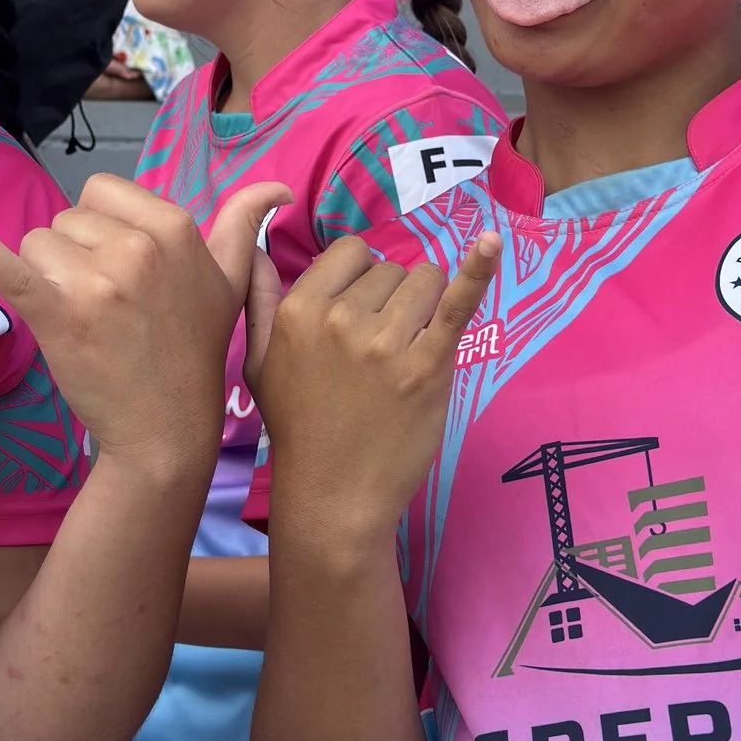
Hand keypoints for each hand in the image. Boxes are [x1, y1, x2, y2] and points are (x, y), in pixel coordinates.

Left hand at [0, 176, 288, 485]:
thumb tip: (280, 187)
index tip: (123, 272)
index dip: (102, 229)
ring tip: (83, 320)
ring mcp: (97, 279)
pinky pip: (9, 266)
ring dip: (47, 277)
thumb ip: (245, 225)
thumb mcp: (233, 283)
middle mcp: (137, 246)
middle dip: (74, 256)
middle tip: (107, 306)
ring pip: (37, 244)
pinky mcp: (58, 312)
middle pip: (66, 218)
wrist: (166, 431)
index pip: (103, 191)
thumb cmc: (194, 354)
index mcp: (175, 227)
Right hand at [254, 231, 500, 549]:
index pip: (350, 253)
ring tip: (407, 352)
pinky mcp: (427, 367)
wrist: (332, 497)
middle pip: (391, 270)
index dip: (361, 279)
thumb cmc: (298, 429)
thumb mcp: (257, 364)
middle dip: (392, 300)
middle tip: (377, 352)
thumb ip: (257, 299)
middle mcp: (340, 318)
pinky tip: (490, 243)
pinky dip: (477, 272)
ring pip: (425, 282)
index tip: (359, 313)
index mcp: (298, 311)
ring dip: (424, 309)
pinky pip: (456, 306)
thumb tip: (251, 244)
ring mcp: (386, 342)